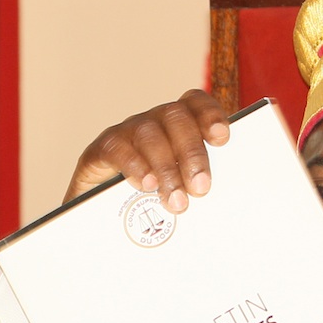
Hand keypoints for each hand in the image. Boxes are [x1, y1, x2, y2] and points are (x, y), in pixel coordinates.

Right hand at [63, 89, 232, 211]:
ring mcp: (127, 132)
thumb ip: (194, 186)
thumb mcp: (178, 190)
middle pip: (177, 119)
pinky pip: (118, 148)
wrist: (101, 218)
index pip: (196, 104)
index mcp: (178, 126)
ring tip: (176, 200)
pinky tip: (145, 185)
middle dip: (192, 153)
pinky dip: (134, 166)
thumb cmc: (148, 202)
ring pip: (149, 134)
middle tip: (200, 188)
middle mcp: (154, 122)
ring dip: (166, 167)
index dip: (210, 115)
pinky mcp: (102, 149)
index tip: (221, 138)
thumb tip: (215, 199)